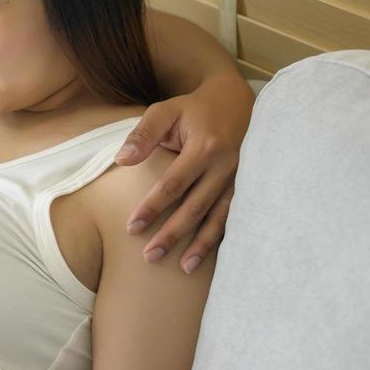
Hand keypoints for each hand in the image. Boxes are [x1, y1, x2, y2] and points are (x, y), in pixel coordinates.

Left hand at [113, 76, 252, 272]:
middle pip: (195, 207)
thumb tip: (122, 160)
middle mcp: (226, 166)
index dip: (152, 208)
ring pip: (219, 217)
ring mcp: (241, 179)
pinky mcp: (247, 186)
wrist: (236, 102)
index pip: (173, 184)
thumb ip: (143, 134)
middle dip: (172, 235)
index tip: (131, 228)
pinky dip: (222, 237)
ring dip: (201, 245)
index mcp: (204, 147)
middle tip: (149, 256)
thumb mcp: (165, 111)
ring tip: (182, 267)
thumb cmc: (193, 110)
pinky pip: (234, 216)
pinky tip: (211, 257)